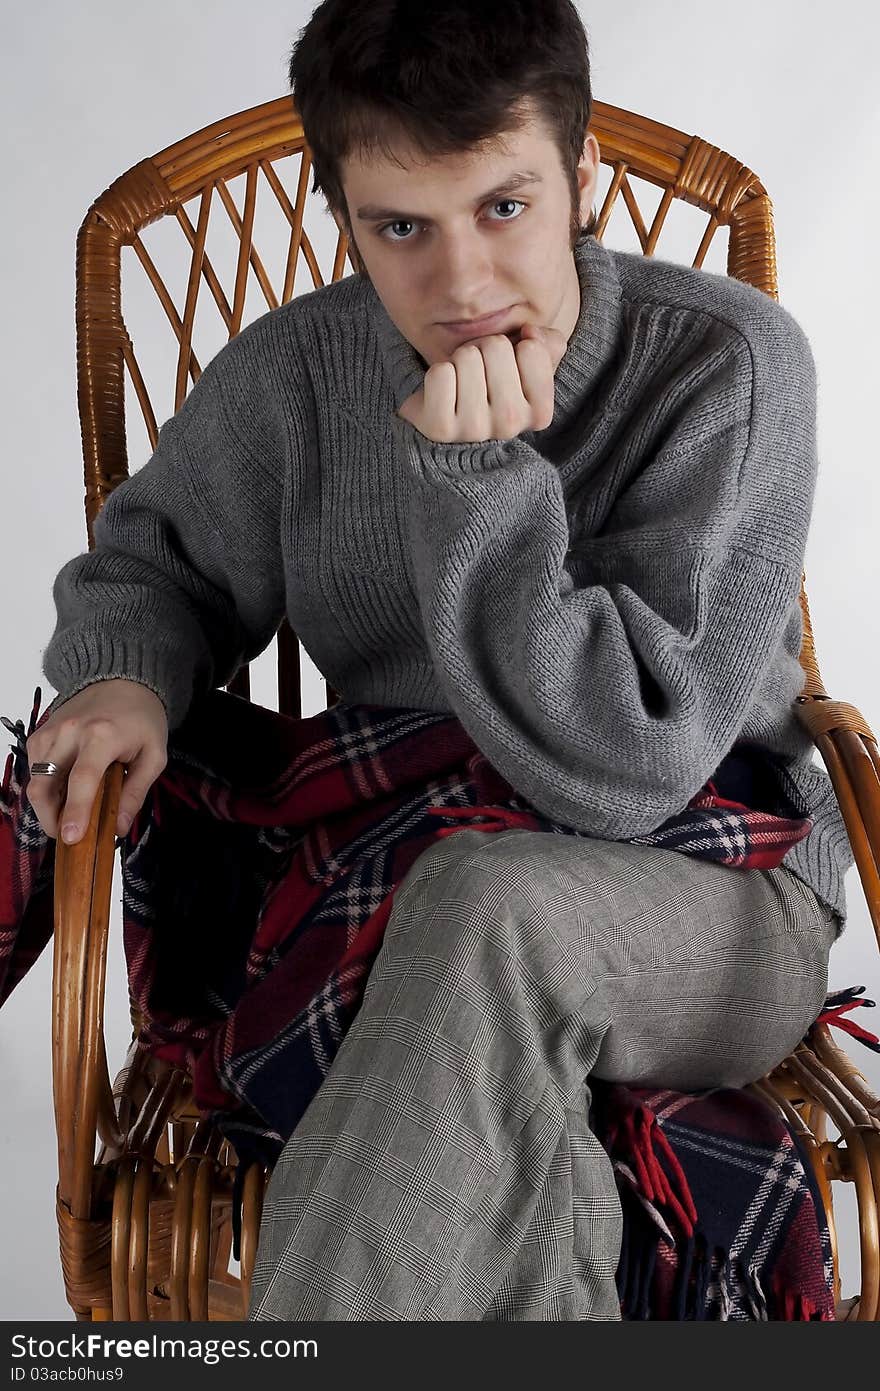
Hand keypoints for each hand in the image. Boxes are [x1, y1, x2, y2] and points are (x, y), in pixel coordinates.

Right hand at [25, 678, 168, 843]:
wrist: (122, 679)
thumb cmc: (142, 718)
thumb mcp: (154, 755)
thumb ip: (136, 792)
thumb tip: (118, 828)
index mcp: (102, 736)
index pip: (82, 780)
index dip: (75, 812)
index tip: (71, 838)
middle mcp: (69, 732)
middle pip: (45, 785)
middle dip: (50, 818)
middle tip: (68, 835)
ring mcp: (50, 731)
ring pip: (35, 780)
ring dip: (47, 805)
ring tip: (69, 814)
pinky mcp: (40, 733)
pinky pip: (35, 768)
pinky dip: (45, 786)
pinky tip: (65, 790)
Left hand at [398, 322, 568, 443]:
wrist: (453, 421)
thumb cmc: (494, 387)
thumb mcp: (531, 368)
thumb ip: (548, 344)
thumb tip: (530, 331)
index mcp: (540, 413)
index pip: (531, 349)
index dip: (515, 346)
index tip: (506, 368)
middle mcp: (511, 425)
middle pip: (496, 346)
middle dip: (484, 349)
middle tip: (479, 373)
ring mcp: (474, 429)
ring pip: (467, 356)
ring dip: (460, 360)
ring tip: (462, 382)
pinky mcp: (441, 428)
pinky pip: (441, 373)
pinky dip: (439, 373)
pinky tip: (444, 392)